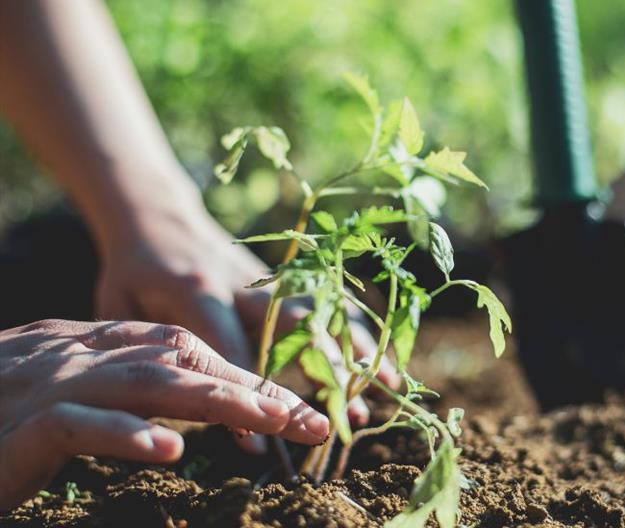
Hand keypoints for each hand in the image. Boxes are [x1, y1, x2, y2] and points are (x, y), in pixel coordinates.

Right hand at [0, 319, 329, 509]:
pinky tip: (169, 451)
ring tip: (274, 423)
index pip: (183, 348)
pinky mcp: (18, 425)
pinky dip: (124, 435)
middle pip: (182, 359)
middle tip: (314, 419)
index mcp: (90, 345)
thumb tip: (179, 418)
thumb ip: (118, 398)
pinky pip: (77, 424)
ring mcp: (45, 384)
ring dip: (217, 403)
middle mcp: (75, 353)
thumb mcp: (66, 403)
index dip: (244, 373)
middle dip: (253, 387)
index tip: (297, 405)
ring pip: (146, 383)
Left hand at [93, 195, 399, 448]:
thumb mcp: (120, 310)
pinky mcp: (283, 277)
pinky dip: (358, 328)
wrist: (157, 216)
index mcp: (198, 291)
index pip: (229, 348)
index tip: (261, 440)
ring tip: (388, 384)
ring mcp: (269, 277)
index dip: (246, 393)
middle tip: (352, 412)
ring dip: (358, 349)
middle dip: (328, 371)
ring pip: (323, 312)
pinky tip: (382, 353)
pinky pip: (328, 301)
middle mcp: (244, 283)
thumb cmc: (133, 271)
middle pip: (296, 328)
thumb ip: (153, 353)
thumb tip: (190, 410)